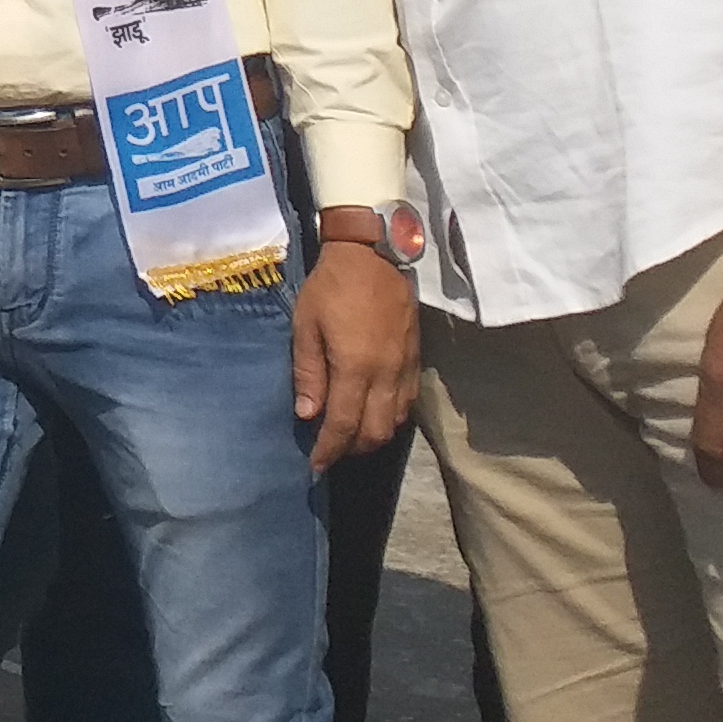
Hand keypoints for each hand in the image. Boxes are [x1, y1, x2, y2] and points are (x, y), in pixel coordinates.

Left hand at [292, 237, 418, 467]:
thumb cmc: (331, 287)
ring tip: (349, 436)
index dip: (329, 450)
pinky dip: (389, 418)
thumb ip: (308, 372)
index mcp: (356, 368)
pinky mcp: (416, 360)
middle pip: (374, 433)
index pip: (344, 426)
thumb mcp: (306, 325)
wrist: (373, 255)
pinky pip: (406, 404)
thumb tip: (307, 414)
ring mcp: (405, 370)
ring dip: (372, 437)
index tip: (315, 466)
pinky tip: (373, 413)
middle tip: (330, 452)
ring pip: (394, 422)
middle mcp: (386, 376)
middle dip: (351, 450)